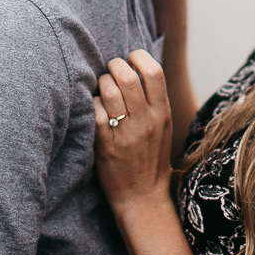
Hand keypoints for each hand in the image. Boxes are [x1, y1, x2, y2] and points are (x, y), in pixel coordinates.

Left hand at [91, 51, 174, 211]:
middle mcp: (146, 121)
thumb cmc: (151, 159)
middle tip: (110, 70)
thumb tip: (138, 69)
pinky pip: (95, 113)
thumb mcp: (163, 127)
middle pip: (127, 77)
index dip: (139, 57)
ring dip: (101, 83)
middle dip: (114, 66)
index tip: (130, 58)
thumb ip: (154, 101)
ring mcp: (126, 133)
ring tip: (101, 88)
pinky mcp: (106, 145)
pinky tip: (94, 108)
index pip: (154, 72)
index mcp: (163, 114)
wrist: (143, 197)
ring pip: (108, 91)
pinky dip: (91, 104)